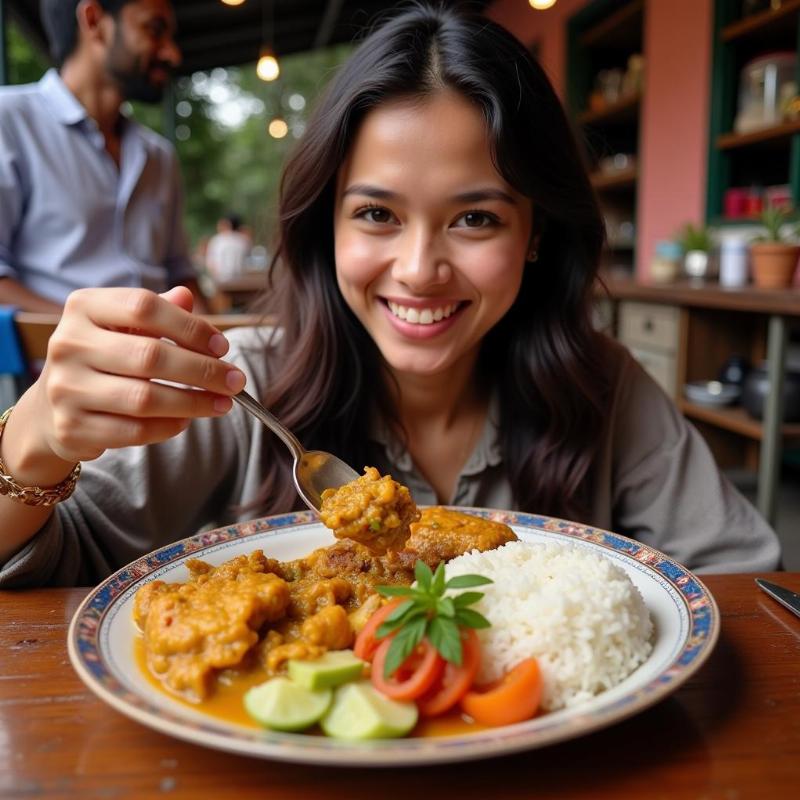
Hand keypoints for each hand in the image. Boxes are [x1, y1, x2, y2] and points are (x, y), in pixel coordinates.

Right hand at [29, 286, 245, 463]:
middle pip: (150, 356)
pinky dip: (169, 427)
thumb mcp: (124, 324)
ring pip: (144, 398)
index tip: (222, 346)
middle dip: (203, 371)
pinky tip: (187, 420)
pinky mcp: (72, 428)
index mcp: (83, 307)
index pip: (143, 307)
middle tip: (236, 381)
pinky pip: (134, 431)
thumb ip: (158, 311)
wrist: (55, 405)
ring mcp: (66, 388)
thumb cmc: (104, 357)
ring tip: (223, 403)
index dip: (190, 327)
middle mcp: (68, 344)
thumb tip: (187, 297)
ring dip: (194, 403)